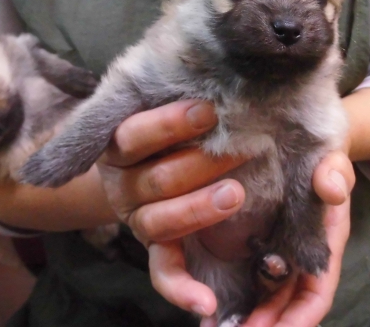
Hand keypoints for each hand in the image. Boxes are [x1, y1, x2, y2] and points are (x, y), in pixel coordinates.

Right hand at [96, 99, 246, 315]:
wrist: (159, 158)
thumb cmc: (182, 123)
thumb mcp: (179, 102)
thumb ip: (190, 91)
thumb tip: (214, 68)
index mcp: (121, 145)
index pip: (133, 135)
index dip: (169, 124)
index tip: (209, 111)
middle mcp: (124, 183)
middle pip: (156, 178)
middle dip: (202, 163)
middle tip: (248, 146)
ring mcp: (140, 217)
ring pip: (160, 222)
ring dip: (198, 209)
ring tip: (235, 195)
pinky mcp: (159, 246)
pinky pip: (163, 272)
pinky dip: (181, 289)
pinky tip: (206, 302)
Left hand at [238, 150, 354, 326]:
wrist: (309, 148)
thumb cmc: (325, 159)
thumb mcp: (333, 162)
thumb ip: (335, 174)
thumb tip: (330, 190)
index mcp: (324, 248)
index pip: (317, 294)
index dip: (299, 319)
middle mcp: (301, 259)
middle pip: (287, 306)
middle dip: (266, 326)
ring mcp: (280, 255)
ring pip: (266, 299)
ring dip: (247, 320)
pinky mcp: (259, 246)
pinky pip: (248, 279)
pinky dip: (235, 299)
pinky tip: (210, 312)